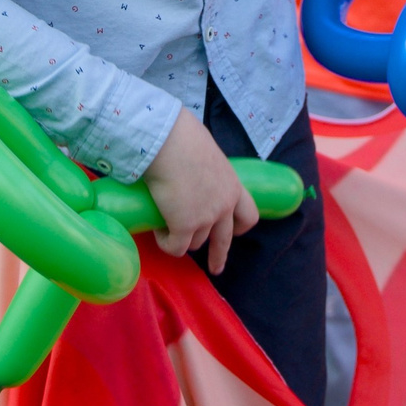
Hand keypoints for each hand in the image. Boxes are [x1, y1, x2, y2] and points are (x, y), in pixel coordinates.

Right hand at [141, 110, 258, 274]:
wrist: (168, 141)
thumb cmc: (183, 137)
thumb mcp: (206, 153)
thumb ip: (205, 168)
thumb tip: (189, 165)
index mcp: (233, 186)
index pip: (248, 215)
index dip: (239, 226)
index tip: (232, 231)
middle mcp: (224, 206)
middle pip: (225, 240)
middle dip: (219, 256)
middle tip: (215, 268)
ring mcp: (206, 218)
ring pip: (194, 244)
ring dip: (180, 238)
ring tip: (163, 225)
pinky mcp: (184, 226)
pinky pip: (175, 247)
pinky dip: (166, 243)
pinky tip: (157, 232)